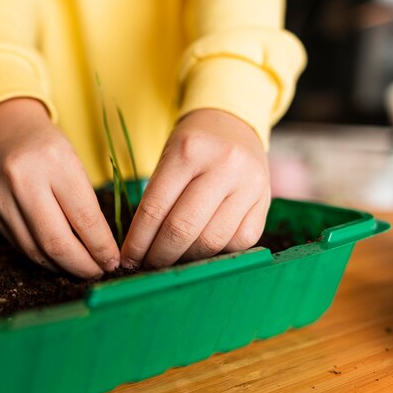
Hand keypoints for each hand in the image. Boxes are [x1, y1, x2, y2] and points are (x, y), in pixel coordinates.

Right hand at [0, 98, 118, 277]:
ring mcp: (1, 198)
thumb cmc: (46, 144)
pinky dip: (42, 257)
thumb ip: (84, 203)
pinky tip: (58, 259)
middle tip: (99, 271)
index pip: (84, 218)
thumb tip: (101, 249)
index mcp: (54, 162)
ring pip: (36, 250)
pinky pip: (20, 246)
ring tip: (81, 269)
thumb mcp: (73, 161)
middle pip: (57, 242)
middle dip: (83, 265)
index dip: (102, 247)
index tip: (114, 260)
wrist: (2, 126)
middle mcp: (23, 180)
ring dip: (62, 267)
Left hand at [121, 109, 269, 268]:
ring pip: (212, 241)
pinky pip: (239, 243)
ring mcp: (249, 185)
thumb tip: (140, 252)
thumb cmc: (192, 147)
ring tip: (171, 264)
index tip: (127, 260)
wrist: (233, 125)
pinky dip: (217, 254)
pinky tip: (201, 253)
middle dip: (159, 256)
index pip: (155, 208)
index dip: (138, 241)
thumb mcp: (168, 158)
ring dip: (186, 260)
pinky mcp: (265, 203)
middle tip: (146, 268)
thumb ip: (157, 199)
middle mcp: (223, 166)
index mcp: (188, 151)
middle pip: (183, 228)